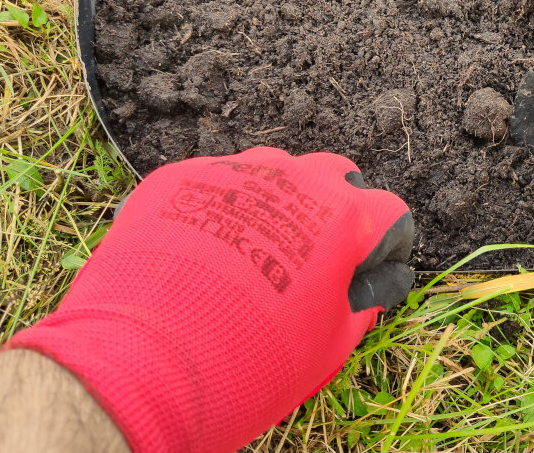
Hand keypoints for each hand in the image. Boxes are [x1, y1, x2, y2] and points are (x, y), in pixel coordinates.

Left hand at [6, 147, 413, 452]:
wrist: (142, 362)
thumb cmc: (250, 360)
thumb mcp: (329, 345)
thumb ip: (360, 305)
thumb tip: (366, 289)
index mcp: (344, 216)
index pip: (391, 213)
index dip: (386, 246)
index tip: (370, 270)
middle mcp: (294, 178)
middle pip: (336, 176)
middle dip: (337, 210)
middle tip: (315, 258)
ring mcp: (234, 171)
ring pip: (274, 172)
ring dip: (277, 202)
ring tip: (254, 254)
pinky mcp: (180, 177)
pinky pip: (215, 185)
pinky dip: (221, 212)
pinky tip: (202, 256)